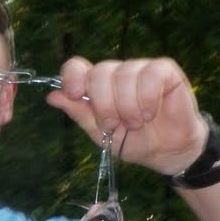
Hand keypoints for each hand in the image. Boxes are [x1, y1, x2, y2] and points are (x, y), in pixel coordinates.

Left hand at [47, 56, 208, 175]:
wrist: (167, 152)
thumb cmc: (134, 142)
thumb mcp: (100, 133)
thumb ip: (79, 114)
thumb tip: (52, 96)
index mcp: (97, 87)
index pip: (76, 67)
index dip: (72, 76)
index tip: (75, 94)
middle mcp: (116, 74)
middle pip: (99, 72)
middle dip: (104, 104)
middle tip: (115, 125)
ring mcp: (140, 69)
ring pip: (123, 74)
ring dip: (128, 106)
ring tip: (137, 123)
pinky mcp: (164, 70)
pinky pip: (149, 74)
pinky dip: (147, 97)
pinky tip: (150, 112)